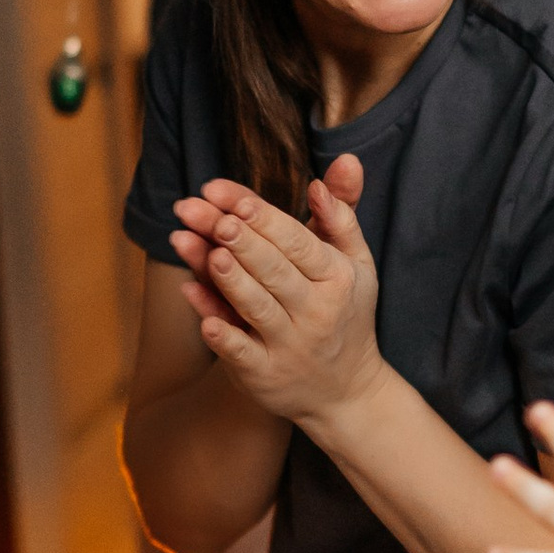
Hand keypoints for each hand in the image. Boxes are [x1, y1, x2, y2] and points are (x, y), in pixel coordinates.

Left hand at [172, 156, 382, 428]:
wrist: (346, 391)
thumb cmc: (344, 311)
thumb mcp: (354, 262)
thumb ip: (342, 212)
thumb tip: (343, 161)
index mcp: (338, 279)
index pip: (297, 241)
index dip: (260, 215)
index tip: (225, 192)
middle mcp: (317, 312)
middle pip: (272, 269)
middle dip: (237, 238)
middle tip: (201, 209)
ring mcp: (290, 346)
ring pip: (255, 307)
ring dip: (228, 279)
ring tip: (201, 247)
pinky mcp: (264, 375)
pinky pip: (239, 352)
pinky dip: (221, 333)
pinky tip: (199, 310)